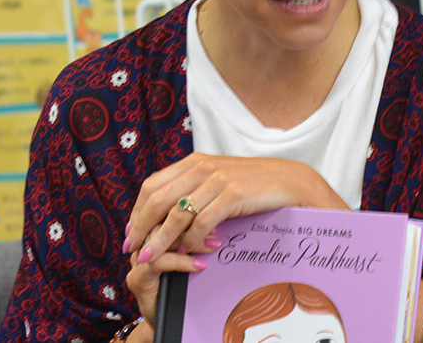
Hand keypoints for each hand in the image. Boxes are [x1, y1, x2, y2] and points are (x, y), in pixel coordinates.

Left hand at [121, 153, 344, 327]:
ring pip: (176, 214)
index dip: (137, 211)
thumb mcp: (220, 182)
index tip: (131, 234)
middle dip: (142, 228)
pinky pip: (202, 222)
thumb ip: (195, 192)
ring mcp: (217, 180)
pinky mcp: (233, 194)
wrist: (292, 181)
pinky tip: (189, 252)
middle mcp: (201, 168)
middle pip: (157, 199)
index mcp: (194, 163)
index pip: (152, 186)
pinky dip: (191, 240)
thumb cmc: (255, 185)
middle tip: (134, 250)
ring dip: (161, 240)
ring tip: (152, 258)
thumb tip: (169, 217)